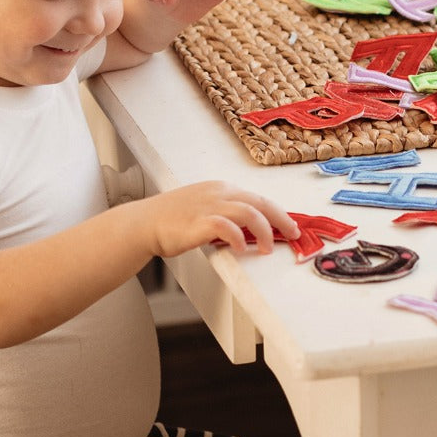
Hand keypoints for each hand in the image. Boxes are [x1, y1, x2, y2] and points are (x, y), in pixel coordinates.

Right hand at [143, 182, 298, 256]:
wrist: (143, 222)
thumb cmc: (171, 219)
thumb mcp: (204, 209)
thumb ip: (226, 215)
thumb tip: (248, 230)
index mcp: (221, 188)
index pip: (258, 198)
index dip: (278, 212)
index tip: (290, 225)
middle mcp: (219, 193)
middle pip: (260, 202)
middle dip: (281, 219)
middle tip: (293, 234)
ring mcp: (209, 206)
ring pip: (249, 212)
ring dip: (264, 231)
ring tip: (268, 248)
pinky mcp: (199, 221)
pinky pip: (226, 226)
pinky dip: (238, 237)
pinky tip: (242, 248)